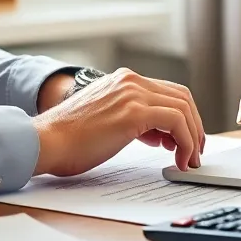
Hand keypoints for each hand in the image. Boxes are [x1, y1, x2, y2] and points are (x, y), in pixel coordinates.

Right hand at [32, 68, 205, 176]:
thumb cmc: (69, 140)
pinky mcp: (134, 112)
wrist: (46, 142)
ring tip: (189, 160)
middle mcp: (130, 81)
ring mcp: (132, 93)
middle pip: (181, 97)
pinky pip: (176, 122)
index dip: (183, 117)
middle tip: (195, 151)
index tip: (185, 141)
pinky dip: (186, 142)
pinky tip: (180, 160)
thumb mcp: (107, 121)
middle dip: (194, 126)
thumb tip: (160, 135)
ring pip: (183, 108)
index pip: (167, 92)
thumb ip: (133, 121)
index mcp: (123, 80)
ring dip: (193, 136)